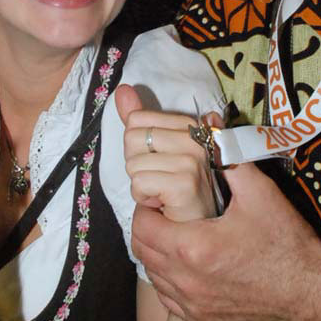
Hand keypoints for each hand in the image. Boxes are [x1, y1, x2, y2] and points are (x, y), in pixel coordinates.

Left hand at [115, 83, 216, 221]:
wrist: (198, 229)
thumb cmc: (178, 191)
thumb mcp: (159, 150)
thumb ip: (142, 119)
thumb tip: (122, 91)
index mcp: (191, 125)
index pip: (137, 119)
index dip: (138, 146)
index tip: (158, 163)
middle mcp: (196, 139)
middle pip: (132, 138)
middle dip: (136, 165)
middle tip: (158, 180)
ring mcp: (193, 160)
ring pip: (133, 163)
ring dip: (139, 184)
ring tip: (161, 192)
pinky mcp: (185, 183)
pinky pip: (139, 182)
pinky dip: (142, 198)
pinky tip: (162, 203)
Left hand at [130, 159, 320, 320]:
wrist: (312, 293)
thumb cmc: (287, 242)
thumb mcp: (260, 193)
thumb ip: (230, 159)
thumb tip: (211, 129)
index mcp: (193, 247)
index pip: (142, 225)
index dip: (146, 207)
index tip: (160, 197)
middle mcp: (185, 281)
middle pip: (142, 251)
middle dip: (148, 228)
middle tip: (166, 212)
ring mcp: (192, 306)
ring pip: (154, 275)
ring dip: (158, 254)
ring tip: (179, 235)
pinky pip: (169, 298)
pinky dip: (171, 279)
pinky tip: (190, 265)